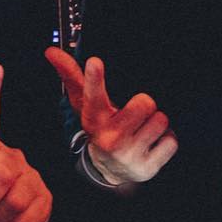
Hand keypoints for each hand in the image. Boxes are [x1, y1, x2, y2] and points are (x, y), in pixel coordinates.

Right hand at [45, 48, 176, 184]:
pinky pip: (171, 141)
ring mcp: (128, 156)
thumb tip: (50, 51)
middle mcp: (109, 139)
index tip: (94, 61)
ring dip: (156, 123)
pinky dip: (166, 141)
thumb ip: (72, 76)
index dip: (94, 77)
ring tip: (142, 129)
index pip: (94, 95)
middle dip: (144, 105)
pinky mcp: (148, 168)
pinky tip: (151, 144)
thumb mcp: (86, 104)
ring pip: (161, 120)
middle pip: (145, 102)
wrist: (109, 170)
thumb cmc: (101, 125)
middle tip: (134, 113)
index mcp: (94, 119)